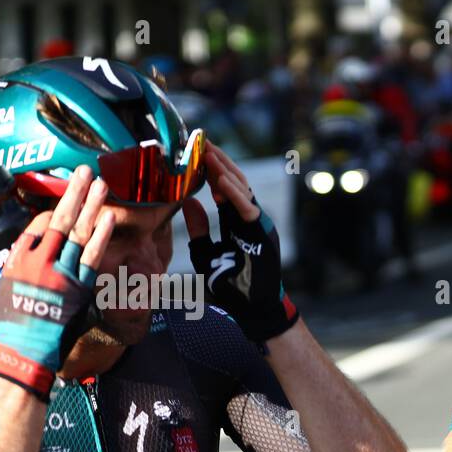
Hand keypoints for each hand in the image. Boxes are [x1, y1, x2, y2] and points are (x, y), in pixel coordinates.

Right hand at [0, 165, 113, 399]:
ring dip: (90, 206)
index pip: (37, 228)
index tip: (67, 199)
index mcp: (18, 260)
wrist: (27, 350)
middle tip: (84, 171)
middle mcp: (40, 261)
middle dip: (72, 193)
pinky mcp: (79, 287)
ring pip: (78, 233)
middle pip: (59, 220)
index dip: (52, 213)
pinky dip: (101, 236)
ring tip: (101, 184)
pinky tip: (109, 217)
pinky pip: (93, 256)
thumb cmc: (8, 326)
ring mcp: (62, 273)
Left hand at [183, 142, 297, 342]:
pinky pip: (248, 209)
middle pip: (234, 183)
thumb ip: (199, 229)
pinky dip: (235, 195)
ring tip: (209, 153)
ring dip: (226, 171)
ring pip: (243, 190)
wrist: (252, 310)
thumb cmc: (231, 286)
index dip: (210, 171)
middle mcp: (248, 220)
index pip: (224, 189)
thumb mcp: (206, 254)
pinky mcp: (262, 234)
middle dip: (218, 162)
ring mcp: (257, 225)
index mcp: (236, 223)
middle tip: (200, 141)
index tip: (194, 154)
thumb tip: (189, 202)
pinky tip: (220, 181)